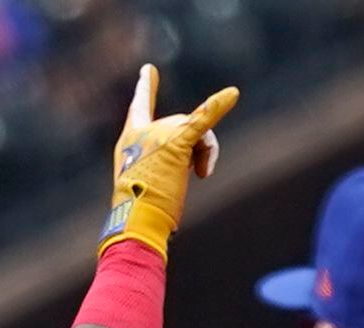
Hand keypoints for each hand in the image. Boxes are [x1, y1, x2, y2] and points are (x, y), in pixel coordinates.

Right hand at [102, 62, 240, 256]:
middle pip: (180, 123)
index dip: (145, 90)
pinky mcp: (178, 142)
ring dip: (206, 152)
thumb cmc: (142, 213)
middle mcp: (141, 133)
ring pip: (196, 129)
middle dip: (197, 146)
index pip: (139, 109)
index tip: (148, 70)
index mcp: (130, 142)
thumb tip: (197, 164)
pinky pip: (203, 121)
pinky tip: (233, 94)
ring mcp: (159, 135)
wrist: (136, 222)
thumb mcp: (150, 183)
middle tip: (202, 174)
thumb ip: (167, 165)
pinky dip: (218, 107)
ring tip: (203, 175)